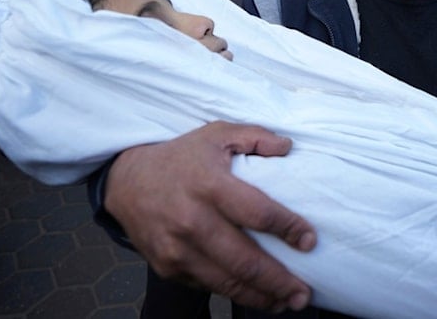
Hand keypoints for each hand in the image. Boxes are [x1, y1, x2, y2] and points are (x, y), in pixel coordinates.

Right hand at [105, 121, 316, 311]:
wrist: (127, 181)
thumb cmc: (181, 157)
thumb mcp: (217, 134)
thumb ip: (255, 136)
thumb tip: (288, 147)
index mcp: (209, 185)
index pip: (257, 212)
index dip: (287, 228)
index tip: (309, 241)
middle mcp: (192, 220)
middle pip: (244, 259)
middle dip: (279, 281)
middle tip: (304, 293)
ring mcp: (177, 248)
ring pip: (227, 281)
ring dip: (261, 296)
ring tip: (287, 301)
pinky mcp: (167, 266)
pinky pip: (207, 285)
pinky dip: (234, 292)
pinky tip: (256, 294)